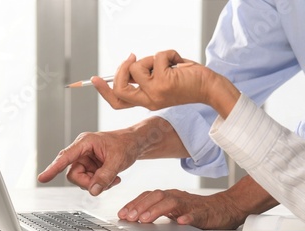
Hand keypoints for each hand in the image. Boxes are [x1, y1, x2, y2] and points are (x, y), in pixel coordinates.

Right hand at [37, 129, 139, 195]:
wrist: (135, 143)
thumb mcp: (117, 161)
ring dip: (97, 184)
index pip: (65, 157)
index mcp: (85, 142)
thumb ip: (105, 176)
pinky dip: (101, 183)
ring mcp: (85, 160)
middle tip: (106, 183)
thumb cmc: (126, 144)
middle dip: (89, 182)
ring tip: (113, 178)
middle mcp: (82, 151)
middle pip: (74, 174)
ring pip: (82, 180)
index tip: (42, 178)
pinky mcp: (90, 166)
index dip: (53, 168)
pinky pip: (89, 181)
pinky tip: (113, 178)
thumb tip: (93, 191)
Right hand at [92, 50, 212, 109]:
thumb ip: (146, 77)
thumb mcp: (162, 81)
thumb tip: (129, 65)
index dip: (104, 91)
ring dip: (151, 58)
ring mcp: (155, 92)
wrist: (209, 87)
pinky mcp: (164, 82)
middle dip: (122, 68)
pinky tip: (178, 62)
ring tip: (167, 63)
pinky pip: (156, 58)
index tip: (94, 79)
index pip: (118, 101)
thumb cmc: (187, 82)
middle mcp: (149, 101)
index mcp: (146, 102)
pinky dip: (168, 53)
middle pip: (120, 87)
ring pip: (137, 68)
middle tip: (133, 57)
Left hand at [117, 175, 278, 228]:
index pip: (148, 196)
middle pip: (156, 196)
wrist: (224, 208)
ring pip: (171, 203)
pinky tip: (180, 222)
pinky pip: (195, 213)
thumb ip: (158, 212)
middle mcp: (177, 196)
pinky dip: (187, 217)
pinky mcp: (203, 211)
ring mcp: (190, 203)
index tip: (122, 213)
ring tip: (146, 219)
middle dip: (140, 206)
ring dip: (156, 210)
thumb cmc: (197, 209)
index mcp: (169, 196)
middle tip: (130, 217)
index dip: (134, 203)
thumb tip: (136, 218)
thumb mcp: (174, 210)